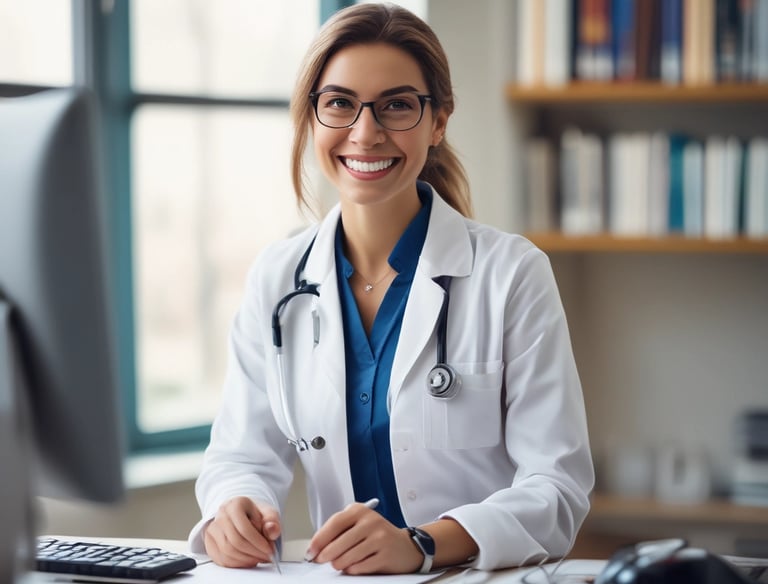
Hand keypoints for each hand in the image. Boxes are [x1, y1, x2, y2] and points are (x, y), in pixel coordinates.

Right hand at [203, 496, 280, 567]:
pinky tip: (248, 561)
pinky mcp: (209, 542)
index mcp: (235, 504)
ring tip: (259, 559)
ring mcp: (212, 528)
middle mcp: (221, 515)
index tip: (270, 550)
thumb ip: (272, 521)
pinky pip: (221, 559)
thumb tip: (271, 529)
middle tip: (267, 557)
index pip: (244, 528)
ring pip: (227, 552)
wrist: (242, 515)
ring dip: (246, 560)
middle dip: (253, 553)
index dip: (258, 543)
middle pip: (235, 542)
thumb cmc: (255, 514)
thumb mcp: (269, 513)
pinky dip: (237, 564)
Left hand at [304, 502, 422, 574]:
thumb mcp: (358, 524)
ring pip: (348, 557)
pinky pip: (360, 567)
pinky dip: (352, 570)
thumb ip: (339, 531)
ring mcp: (380, 538)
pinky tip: (353, 566)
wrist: (405, 546)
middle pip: (339, 543)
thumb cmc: (376, 535)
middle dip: (326, 555)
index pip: (334, 523)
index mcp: (360, 511)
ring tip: (339, 563)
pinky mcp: (385, 555)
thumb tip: (316, 547)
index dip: (319, 539)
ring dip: (339, 564)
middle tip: (321, 560)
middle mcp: (371, 521)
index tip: (311, 551)